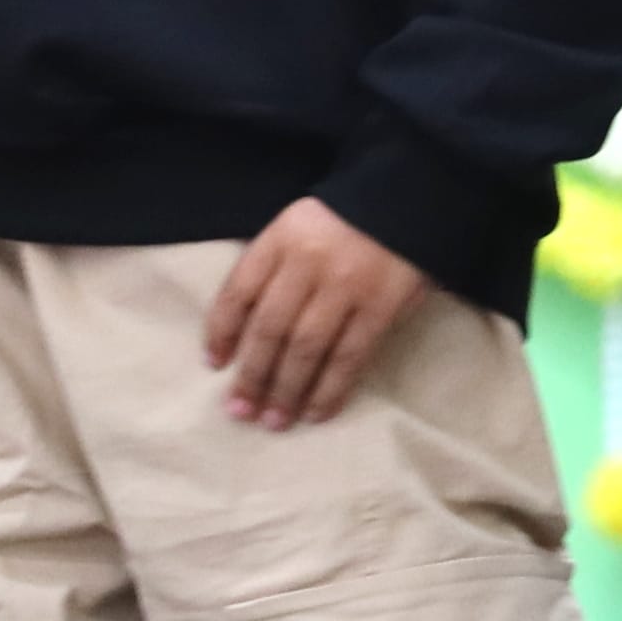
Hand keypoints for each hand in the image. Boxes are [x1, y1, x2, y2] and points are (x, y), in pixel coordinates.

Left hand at [200, 196, 429, 429]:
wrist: (407, 199)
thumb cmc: (344, 221)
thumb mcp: (298, 228)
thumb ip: (272, 269)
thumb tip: (241, 334)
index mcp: (281, 238)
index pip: (239, 290)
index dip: (221, 331)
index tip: (214, 364)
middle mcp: (308, 262)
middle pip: (270, 328)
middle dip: (252, 375)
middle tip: (240, 411)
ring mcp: (346, 286)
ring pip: (306, 348)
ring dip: (287, 391)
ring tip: (274, 421)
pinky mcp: (381, 307)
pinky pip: (350, 356)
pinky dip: (330, 389)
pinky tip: (317, 412)